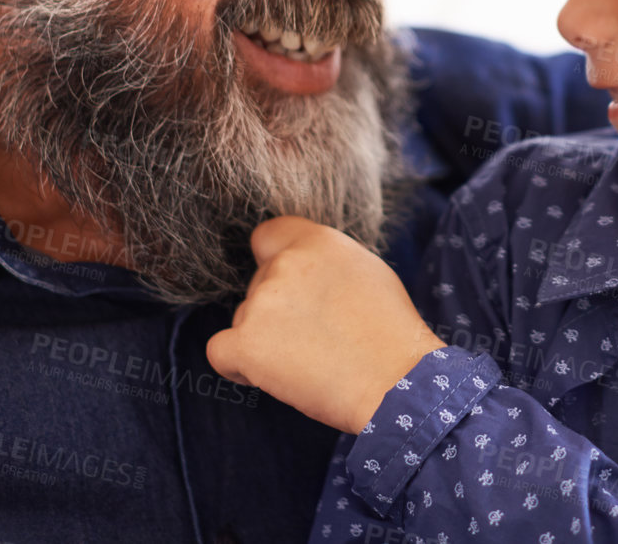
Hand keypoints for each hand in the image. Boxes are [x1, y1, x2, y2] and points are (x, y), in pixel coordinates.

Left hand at [206, 216, 445, 433]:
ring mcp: (261, 304)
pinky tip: (271, 375)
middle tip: (315, 335)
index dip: (274, 261)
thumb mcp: (368, 271)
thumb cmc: (391, 333)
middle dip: (277, 308)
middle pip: (258, 283)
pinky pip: (221, 352)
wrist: (396, 381)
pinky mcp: (245, 344)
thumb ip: (325, 261)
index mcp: (317, 242)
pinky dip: (240, 366)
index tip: (291, 288)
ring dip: (264, 338)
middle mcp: (284, 265)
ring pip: (244, 319)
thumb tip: (303, 269)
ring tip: (309, 360)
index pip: (267, 236)